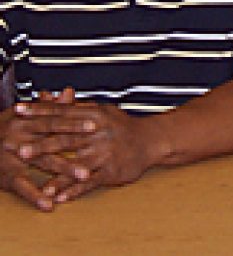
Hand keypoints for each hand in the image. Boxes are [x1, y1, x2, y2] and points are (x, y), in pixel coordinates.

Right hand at [0, 89, 90, 210]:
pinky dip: (36, 196)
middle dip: (75, 143)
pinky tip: (49, 204)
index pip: (54, 119)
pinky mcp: (6, 176)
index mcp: (26, 120)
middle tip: (97, 145)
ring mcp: (12, 157)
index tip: (95, 123)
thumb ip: (49, 106)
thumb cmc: (3, 129)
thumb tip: (69, 93)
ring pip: (43, 162)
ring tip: (84, 175)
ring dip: (64, 169)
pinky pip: (22, 186)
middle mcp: (19, 136)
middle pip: (52, 139)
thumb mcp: (23, 115)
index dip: (75, 121)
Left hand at [6, 99, 157, 203]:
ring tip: (40, 185)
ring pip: (77, 165)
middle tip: (21, 150)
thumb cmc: (122, 126)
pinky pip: (90, 182)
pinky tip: (61, 198)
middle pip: (67, 139)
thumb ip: (78, 107)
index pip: (63, 113)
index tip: (19, 111)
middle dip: (43, 145)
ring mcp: (105, 153)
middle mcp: (99, 133)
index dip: (40, 112)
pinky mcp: (112, 170)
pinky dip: (75, 191)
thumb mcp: (102, 111)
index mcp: (94, 116)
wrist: (151, 140)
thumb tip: (57, 96)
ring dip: (57, 176)